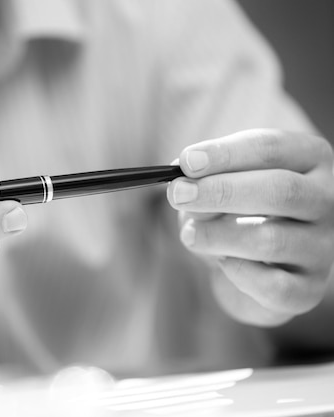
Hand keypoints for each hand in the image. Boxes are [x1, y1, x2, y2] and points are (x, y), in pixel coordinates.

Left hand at [167, 129, 333, 325]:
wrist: (251, 269)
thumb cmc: (235, 212)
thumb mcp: (220, 185)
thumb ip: (204, 180)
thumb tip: (183, 185)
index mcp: (309, 160)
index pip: (272, 148)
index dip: (225, 155)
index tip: (186, 163)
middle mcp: (327, 201)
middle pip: (280, 190)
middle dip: (221, 191)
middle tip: (178, 195)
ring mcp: (322, 248)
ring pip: (272, 239)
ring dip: (218, 235)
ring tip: (189, 234)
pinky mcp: (308, 290)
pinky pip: (273, 286)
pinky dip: (238, 273)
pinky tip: (222, 263)